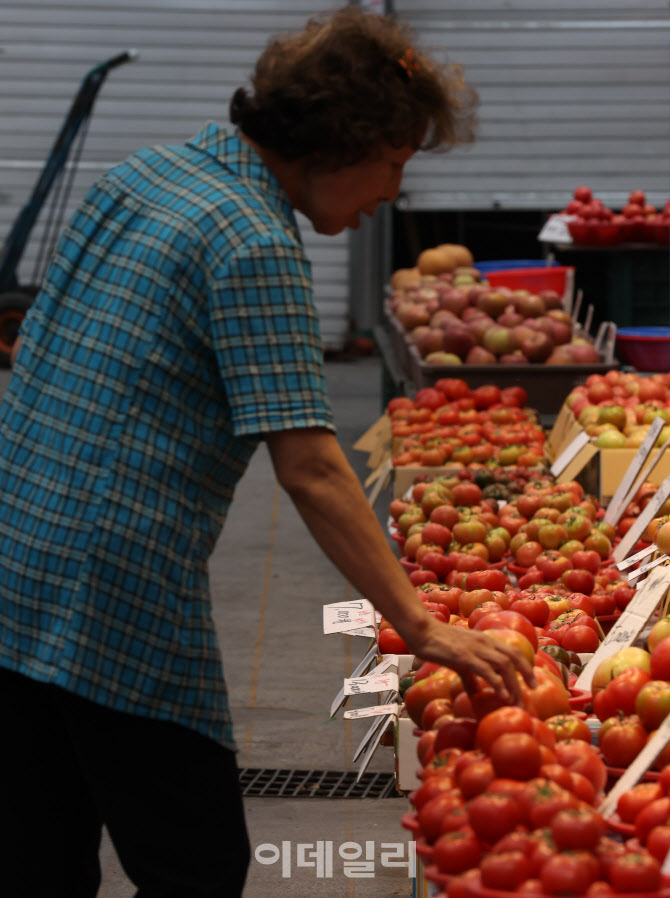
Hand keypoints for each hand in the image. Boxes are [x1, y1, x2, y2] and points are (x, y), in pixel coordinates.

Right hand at [404, 616, 536, 706]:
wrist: (422, 632)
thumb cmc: (439, 644)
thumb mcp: (459, 660)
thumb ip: (470, 675)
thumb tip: (476, 694)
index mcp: (486, 640)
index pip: (513, 651)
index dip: (526, 666)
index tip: (532, 683)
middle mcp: (484, 642)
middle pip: (514, 657)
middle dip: (526, 676)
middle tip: (531, 694)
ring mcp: (475, 648)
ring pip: (504, 665)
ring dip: (513, 684)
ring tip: (516, 701)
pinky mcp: (463, 656)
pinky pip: (485, 670)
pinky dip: (497, 683)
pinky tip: (501, 695)